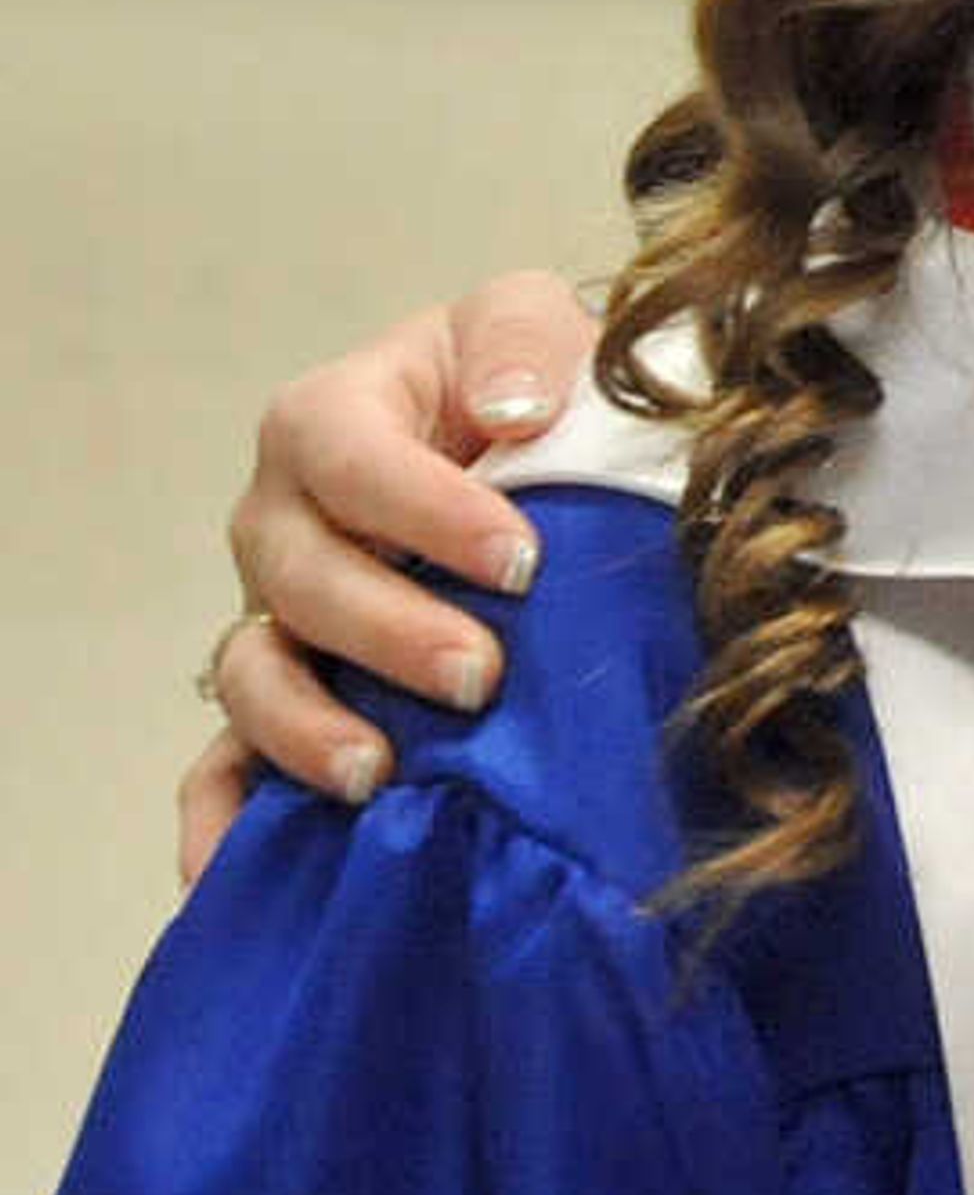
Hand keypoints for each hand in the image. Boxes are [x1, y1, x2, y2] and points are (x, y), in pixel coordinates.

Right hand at [175, 274, 595, 882]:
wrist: (530, 449)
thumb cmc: (521, 381)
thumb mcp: (526, 320)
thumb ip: (520, 341)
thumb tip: (509, 411)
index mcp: (331, 419)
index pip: (352, 461)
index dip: (427, 513)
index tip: (520, 561)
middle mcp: (283, 522)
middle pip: (299, 581)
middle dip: (387, 634)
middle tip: (481, 676)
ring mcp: (274, 617)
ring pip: (254, 677)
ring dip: (307, 730)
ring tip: (381, 773)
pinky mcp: (288, 699)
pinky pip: (223, 767)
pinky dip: (223, 822)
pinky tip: (242, 874)